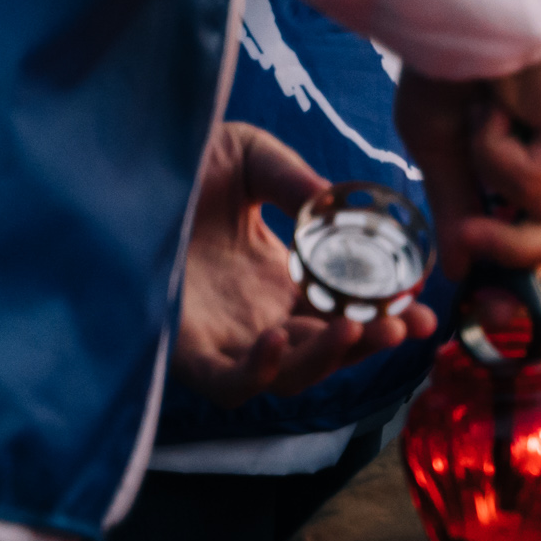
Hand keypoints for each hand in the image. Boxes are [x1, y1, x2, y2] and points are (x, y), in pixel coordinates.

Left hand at [169, 125, 434, 406]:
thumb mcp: (252, 157)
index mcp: (279, 279)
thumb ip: (297, 181)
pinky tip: (277, 338)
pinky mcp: (183, 347)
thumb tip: (336, 204)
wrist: (114, 165)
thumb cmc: (178, 162)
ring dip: (329, 359)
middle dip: (373, 344)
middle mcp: (257, 315)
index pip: (346, 313)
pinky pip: (227, 384)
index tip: (425, 311)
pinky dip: (258, 373)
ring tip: (357, 327)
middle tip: (406, 323)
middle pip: (327, 352)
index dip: (389, 318)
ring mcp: (223, 335)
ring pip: (289, 375)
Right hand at [395, 20, 540, 276]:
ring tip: (479, 117)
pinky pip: (539, 183)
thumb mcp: (440, 145)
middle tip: (465, 242)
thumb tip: (459, 273)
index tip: (490, 305)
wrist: (461, 0)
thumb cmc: (449, 57)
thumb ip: (458, 209)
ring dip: (491, 173)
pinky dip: (496, 152)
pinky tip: (497, 105)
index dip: (524, 265)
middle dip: (514, 251)